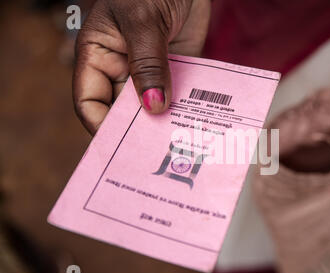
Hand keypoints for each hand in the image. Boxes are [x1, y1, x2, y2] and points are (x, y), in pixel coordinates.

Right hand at [73, 0, 210, 133]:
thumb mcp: (142, 21)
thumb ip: (147, 63)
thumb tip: (154, 108)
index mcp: (98, 56)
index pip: (91, 101)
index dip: (101, 126)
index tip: (121, 145)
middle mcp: (122, 69)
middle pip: (123, 112)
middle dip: (136, 131)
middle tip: (156, 153)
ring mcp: (150, 72)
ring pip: (152, 108)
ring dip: (164, 124)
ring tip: (179, 143)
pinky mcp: (176, 71)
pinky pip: (177, 96)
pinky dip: (185, 109)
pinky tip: (197, 123)